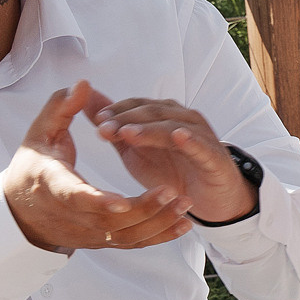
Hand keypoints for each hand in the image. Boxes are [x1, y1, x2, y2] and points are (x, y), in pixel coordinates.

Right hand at [1, 83, 191, 255]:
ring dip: (157, 224)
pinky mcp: (100, 241)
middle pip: (109, 221)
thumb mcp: (40, 134)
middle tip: (172, 191)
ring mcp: (87, 232)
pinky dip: (159, 237)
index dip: (97, 201)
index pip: (74, 196)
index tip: (122, 201)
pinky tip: (183, 224)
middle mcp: (70, 214)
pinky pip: (133, 244)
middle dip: (143, 209)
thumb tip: (84, 84)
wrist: (21, 210)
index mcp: (51, 184)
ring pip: (125, 236)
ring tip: (184, 204)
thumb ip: (62, 109)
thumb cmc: (32, 165)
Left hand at [88, 92, 256, 222]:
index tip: (96, 119)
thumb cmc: (173, 171)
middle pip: (153, 112)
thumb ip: (114, 127)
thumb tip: (85, 99)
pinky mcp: (214, 157)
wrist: (209, 200)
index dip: (117, 109)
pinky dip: (191, 140)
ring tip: (128, 134)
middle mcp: (184, 119)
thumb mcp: (135, 150)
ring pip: (173, 126)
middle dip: (127, 118)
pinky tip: (178, 137)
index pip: (137, 105)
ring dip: (149, 129)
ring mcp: (201, 137)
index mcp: (164, 116)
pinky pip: (201, 146)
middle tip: (104, 128)